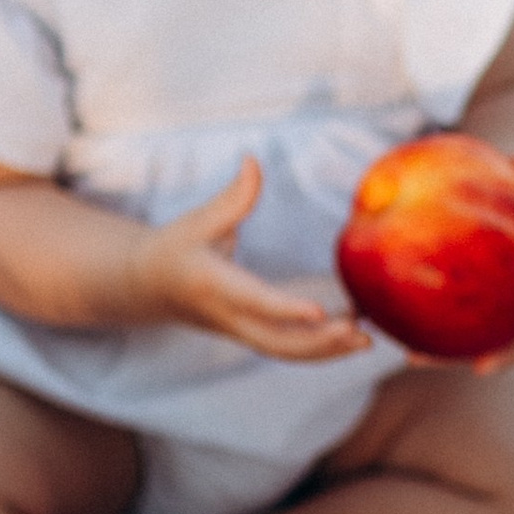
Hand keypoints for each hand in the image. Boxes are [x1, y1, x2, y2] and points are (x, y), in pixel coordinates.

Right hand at [129, 161, 372, 363]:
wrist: (148, 286)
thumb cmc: (175, 247)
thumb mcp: (197, 219)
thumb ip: (232, 196)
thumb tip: (253, 160)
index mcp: (213, 285)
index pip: (254, 302)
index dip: (286, 309)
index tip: (319, 312)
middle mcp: (227, 316)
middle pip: (275, 343)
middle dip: (318, 344)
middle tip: (360, 333)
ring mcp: (239, 332)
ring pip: (283, 353)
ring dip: (325, 352)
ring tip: (365, 340)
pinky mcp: (249, 335)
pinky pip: (285, 350)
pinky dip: (318, 350)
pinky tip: (350, 337)